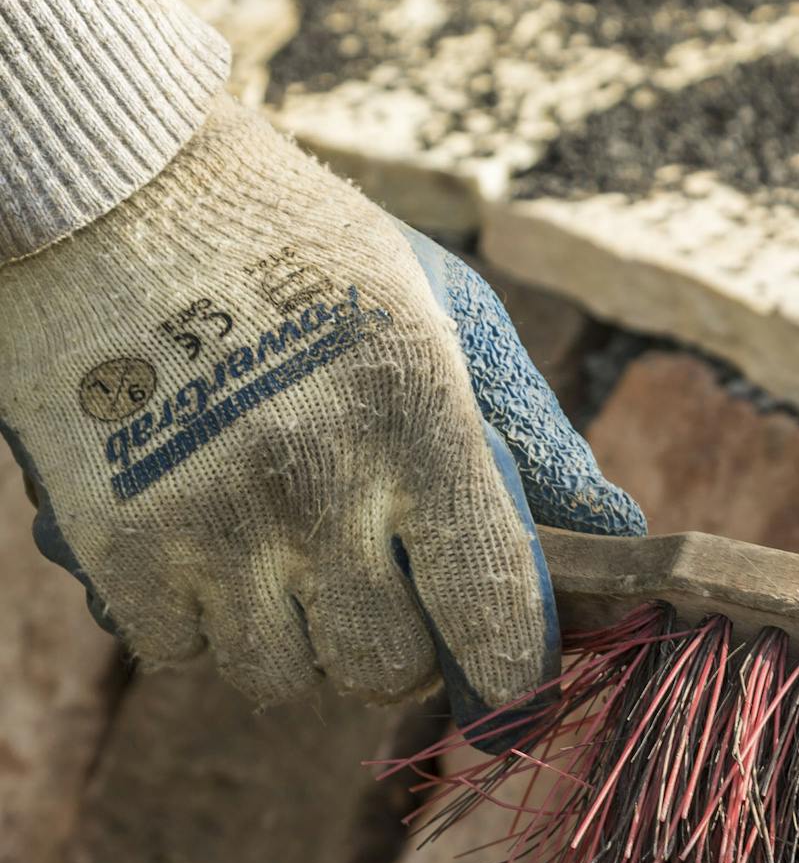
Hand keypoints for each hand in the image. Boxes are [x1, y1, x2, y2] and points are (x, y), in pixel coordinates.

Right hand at [0, 93, 642, 732]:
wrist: (114, 185)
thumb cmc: (314, 258)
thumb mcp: (447, 316)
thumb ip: (537, 436)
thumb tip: (619, 537)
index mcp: (415, 420)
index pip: (492, 612)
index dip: (513, 668)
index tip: (510, 672)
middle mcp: (312, 479)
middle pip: (385, 671)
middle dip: (395, 646)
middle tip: (379, 587)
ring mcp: (205, 517)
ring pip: (281, 677)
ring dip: (293, 638)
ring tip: (284, 553)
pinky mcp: (115, 541)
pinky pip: (181, 653)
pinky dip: (199, 621)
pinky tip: (205, 543)